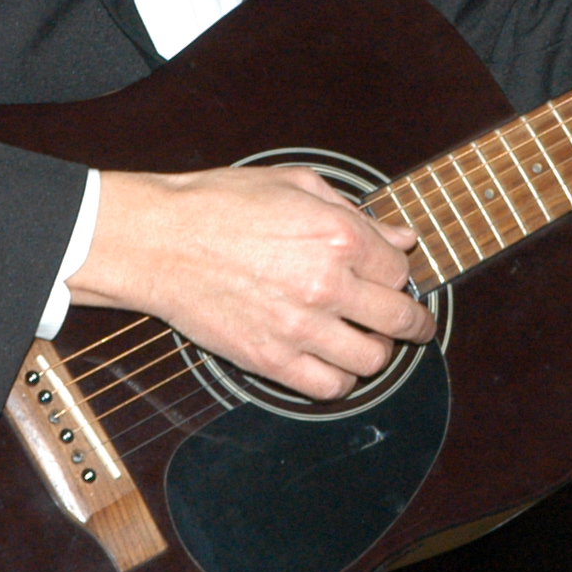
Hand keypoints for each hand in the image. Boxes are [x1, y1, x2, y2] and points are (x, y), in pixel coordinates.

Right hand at [75, 166, 432, 400]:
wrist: (158, 240)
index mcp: (337, 236)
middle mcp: (326, 284)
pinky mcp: (271, 359)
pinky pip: (329, 387)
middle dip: (413, 322)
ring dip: (377, 351)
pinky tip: (333, 363)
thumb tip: (399, 236)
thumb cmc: (218, 205)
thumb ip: (355, 213)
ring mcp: (299, 327)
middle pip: (399, 319)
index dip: (397, 273)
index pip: (399, 270)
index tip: (391, 277)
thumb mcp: (295, 184)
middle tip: (413, 324)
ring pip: (372, 360)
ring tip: (366, 341)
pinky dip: (341, 380)